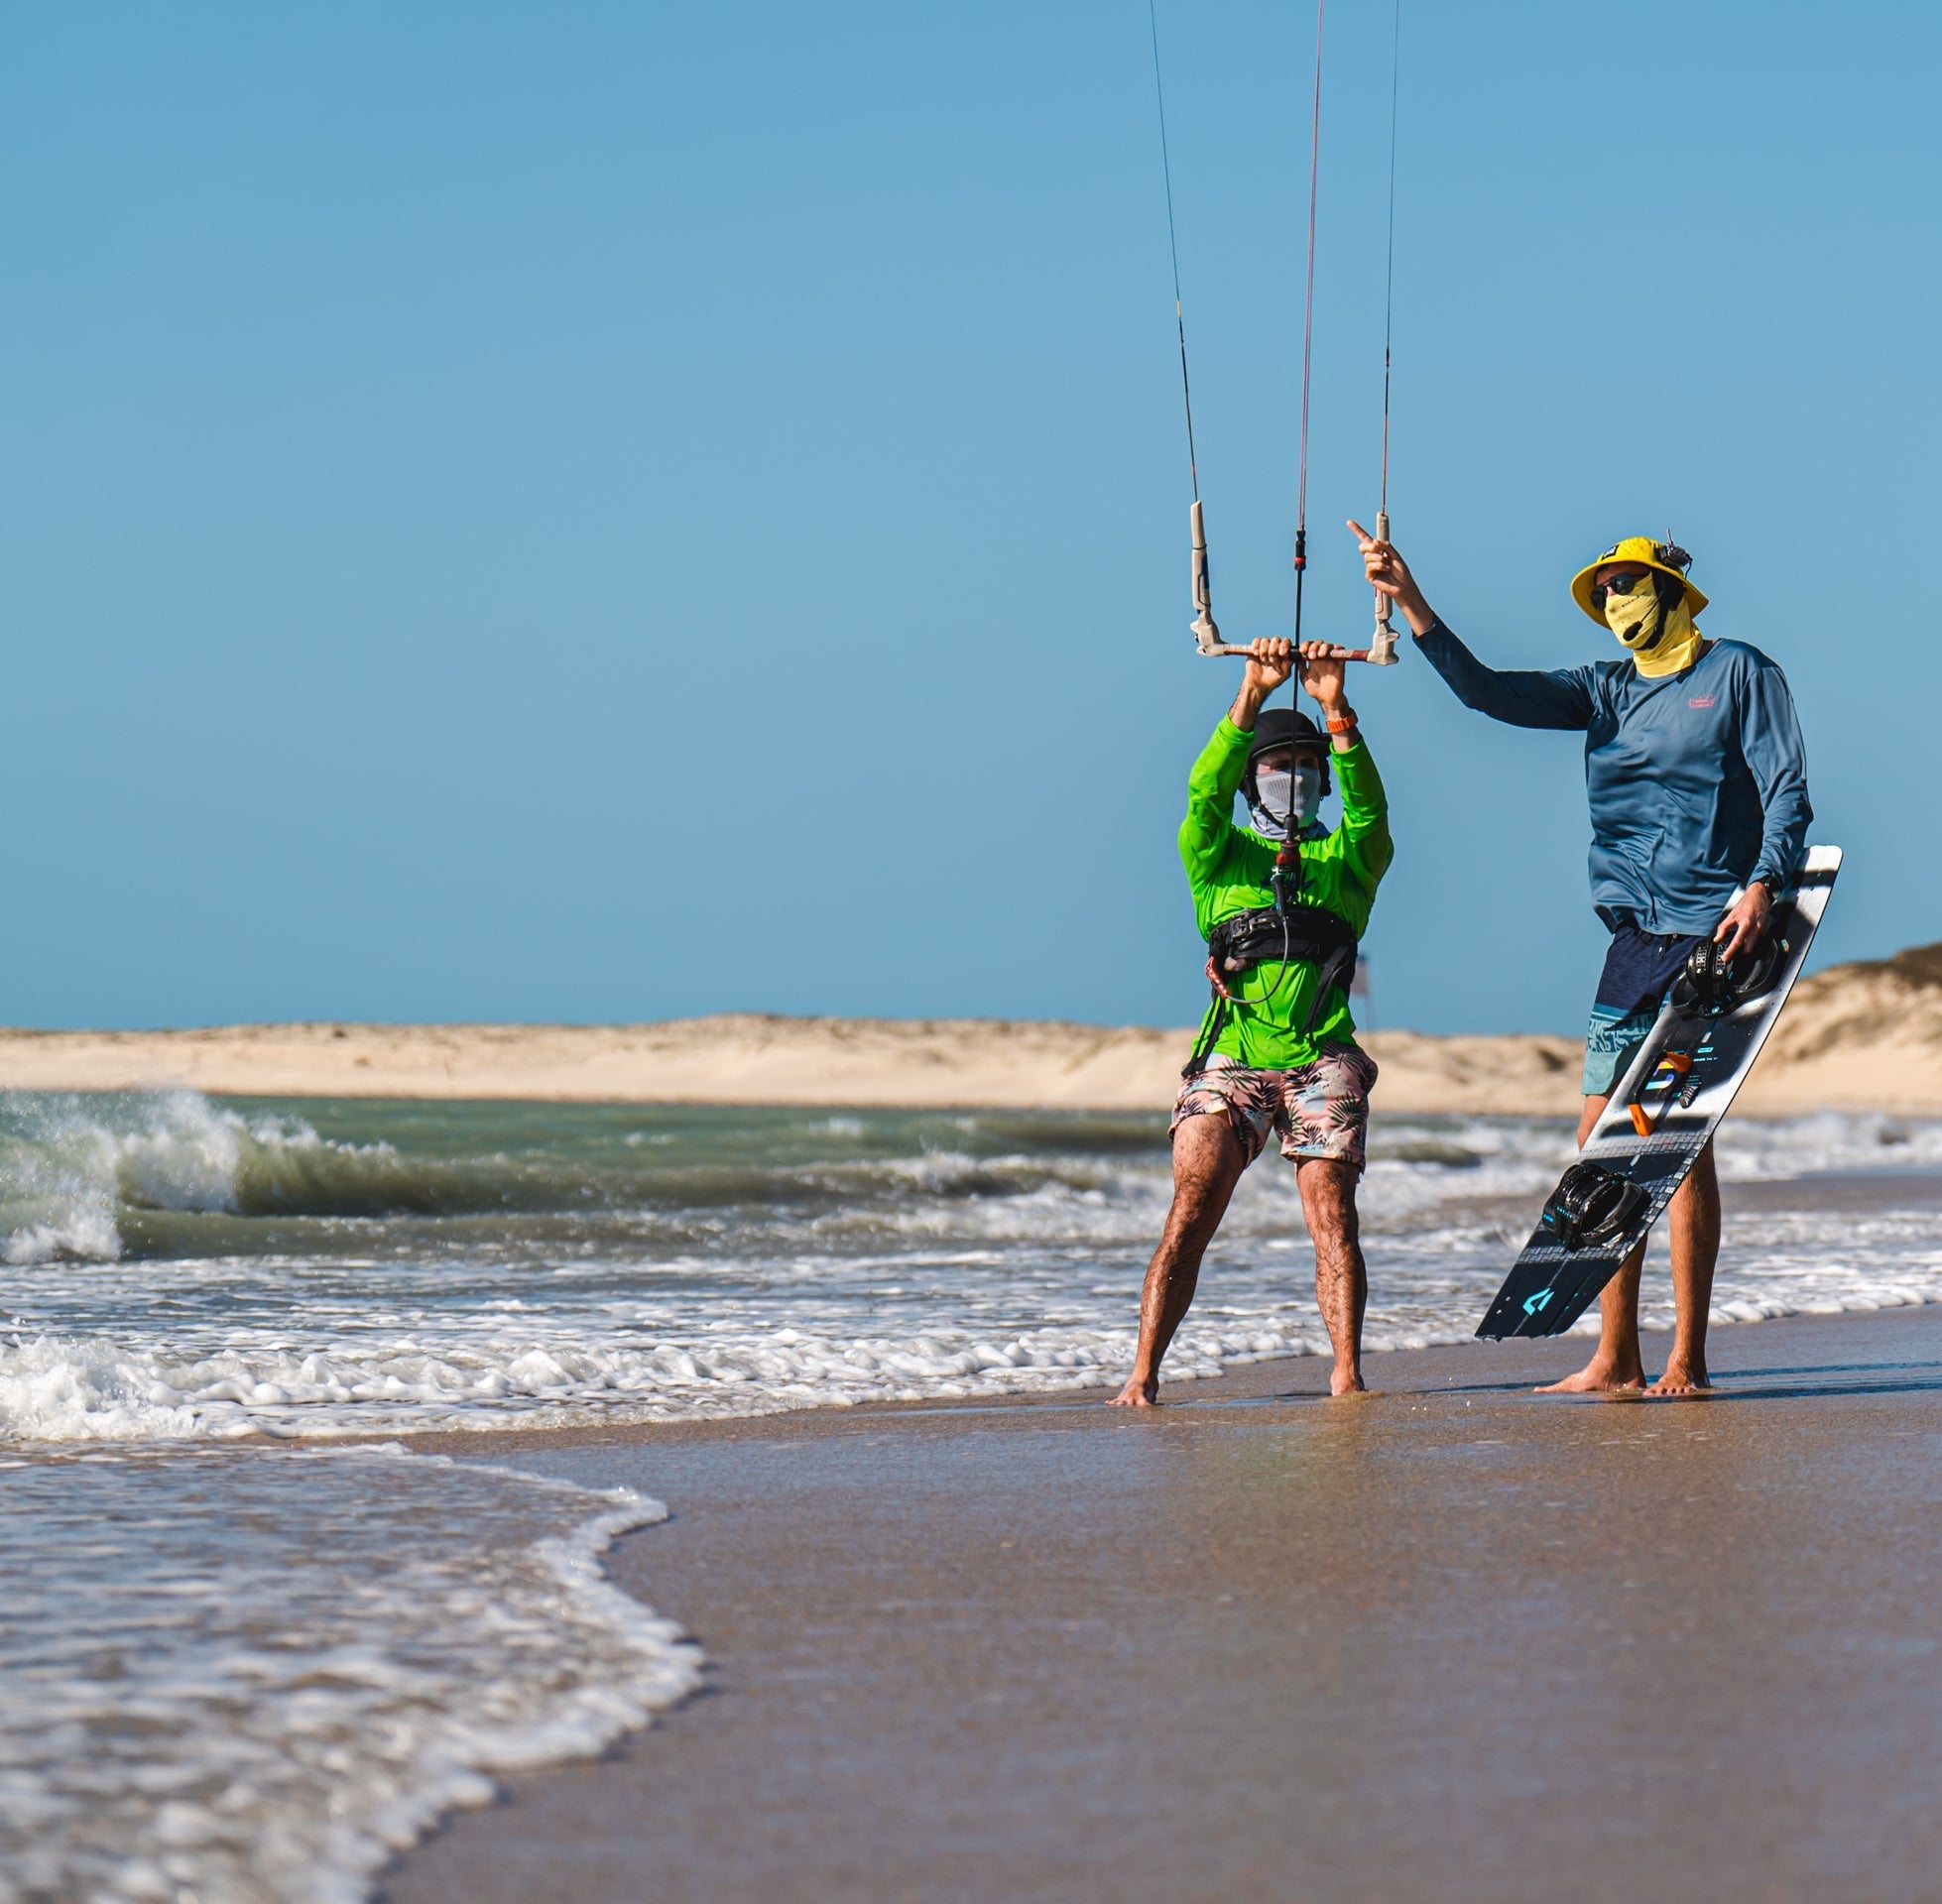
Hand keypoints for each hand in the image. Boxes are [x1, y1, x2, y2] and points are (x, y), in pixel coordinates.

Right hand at [1242, 637, 1294, 696]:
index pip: (1286, 642)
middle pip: (1276, 639)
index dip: (1284, 645)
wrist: (1258, 684)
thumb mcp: (1283, 675)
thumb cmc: (1273, 679)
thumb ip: (1288, 665)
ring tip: (1263, 661)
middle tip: (1271, 660)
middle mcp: (1275, 648)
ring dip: (1264, 651)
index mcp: (1284, 653)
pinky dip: (1256, 646)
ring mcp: (1265, 647)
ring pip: (1265, 640)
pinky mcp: (1255, 648)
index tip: (1282, 653)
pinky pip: (1256, 641)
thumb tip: (1290, 657)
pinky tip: (1256, 654)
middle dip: (1273, 650)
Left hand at [1297, 639, 1350, 711]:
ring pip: (1328, 645)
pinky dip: (1336, 647)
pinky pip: (1340, 649)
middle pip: (1318, 643)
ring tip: (1319, 655)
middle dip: (1313, 646)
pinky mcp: (1340, 662)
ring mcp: (1331, 659)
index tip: (1301, 651)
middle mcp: (1322, 657)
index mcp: (1312, 660)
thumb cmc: (1315, 689)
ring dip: (1323, 647)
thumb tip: (1296, 656)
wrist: (1326, 698)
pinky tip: (1329, 653)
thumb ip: (1301, 667)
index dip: (1305, 645)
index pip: (1309, 646)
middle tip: (1310, 656)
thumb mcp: (1304, 678)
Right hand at [1346, 518, 1433, 632]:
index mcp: (1378, 550)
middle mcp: (1372, 557)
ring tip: (1387, 563)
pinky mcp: (1369, 575)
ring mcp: (1370, 567)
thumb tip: (1374, 541)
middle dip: (1370, 546)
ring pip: (1367, 556)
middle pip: (1363, 546)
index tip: (1349, 522)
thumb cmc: (1401, 571)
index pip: (1365, 539)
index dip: (1357, 530)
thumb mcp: (1395, 554)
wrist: (1403, 585)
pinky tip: (1386, 568)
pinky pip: (1370, 565)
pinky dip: (1379, 565)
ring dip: (1378, 557)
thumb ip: (1386, 546)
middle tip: (1379, 549)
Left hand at [1714, 882, 1771, 959]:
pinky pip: (1757, 939)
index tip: (1726, 958)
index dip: (1731, 952)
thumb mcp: (1731, 914)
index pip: (1737, 942)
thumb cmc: (1746, 903)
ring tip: (1738, 949)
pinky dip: (1751, 941)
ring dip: (1746, 948)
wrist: (1760, 895)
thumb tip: (1717, 938)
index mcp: (1746, 924)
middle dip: (1740, 954)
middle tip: (1732, 956)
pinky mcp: (1764, 929)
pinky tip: (1746, 940)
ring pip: (1753, 944)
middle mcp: (1755, 928)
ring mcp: (1761, 929)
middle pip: (1748, 947)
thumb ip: (1723, 928)